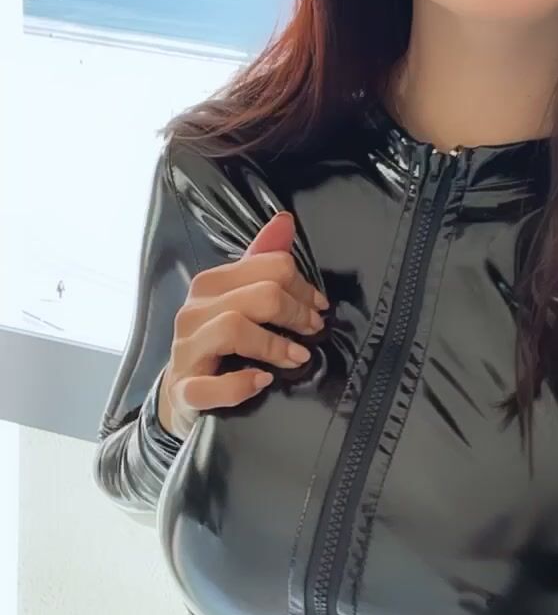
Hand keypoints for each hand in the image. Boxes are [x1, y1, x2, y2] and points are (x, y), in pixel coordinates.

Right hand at [156, 212, 328, 437]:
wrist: (182, 393)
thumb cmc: (216, 343)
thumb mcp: (238, 299)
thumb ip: (262, 262)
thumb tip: (284, 221)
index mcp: (211, 285)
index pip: (268, 267)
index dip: (302, 287)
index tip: (318, 307)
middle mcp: (195, 311)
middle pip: (257, 295)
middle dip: (295, 312)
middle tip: (313, 330)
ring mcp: (186, 350)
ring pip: (233, 329)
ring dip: (274, 345)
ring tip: (297, 357)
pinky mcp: (184, 389)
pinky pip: (209, 386)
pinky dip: (239, 384)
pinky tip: (261, 381)